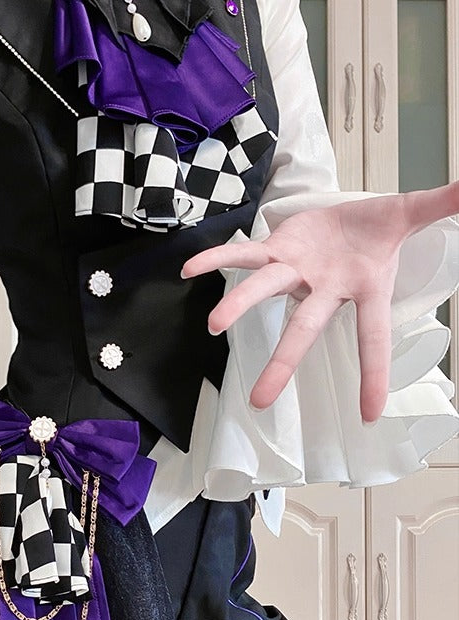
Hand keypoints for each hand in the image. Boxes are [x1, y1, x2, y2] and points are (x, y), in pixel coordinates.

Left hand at [181, 181, 458, 421]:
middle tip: (260, 400)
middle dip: (284, 362)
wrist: (348, 218)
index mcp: (364, 289)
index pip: (372, 337)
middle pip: (303, 329)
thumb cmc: (377, 230)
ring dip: (239, 305)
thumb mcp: (411, 214)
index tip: (370, 414)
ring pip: (264, 289)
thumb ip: (441, 206)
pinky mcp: (275, 250)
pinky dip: (216, 258)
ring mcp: (296, 273)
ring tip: (212, 324)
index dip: (374, 373)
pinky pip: (242, 254)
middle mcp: (324, 290)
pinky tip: (187, 269)